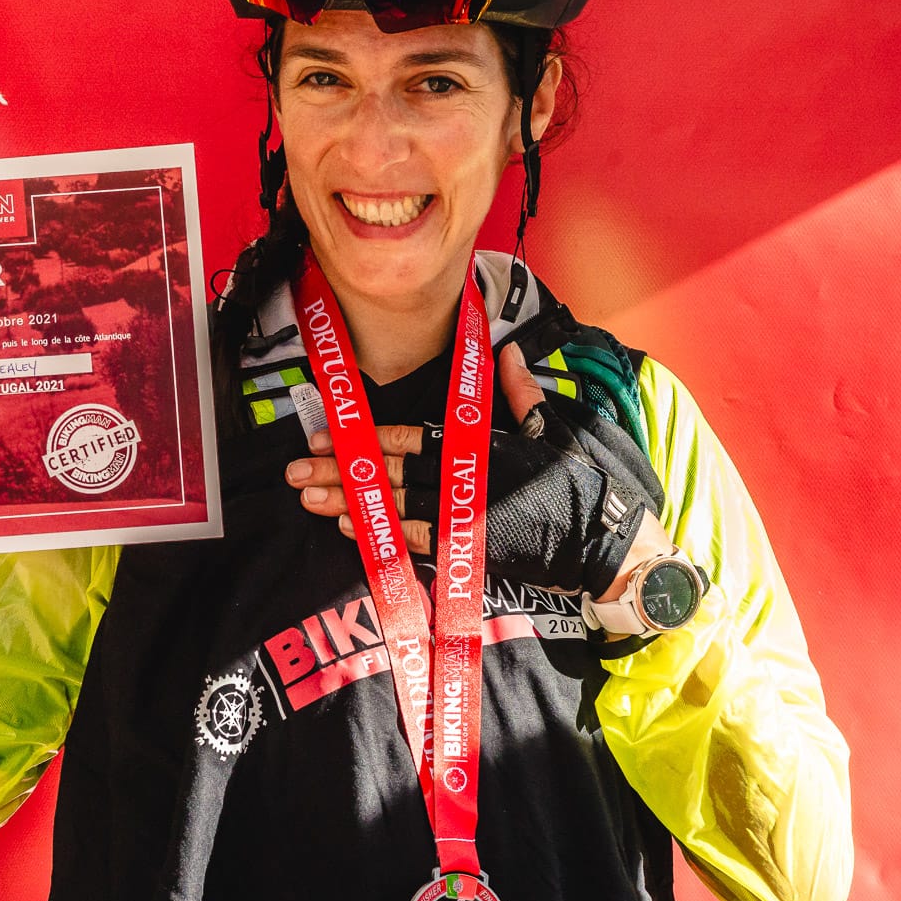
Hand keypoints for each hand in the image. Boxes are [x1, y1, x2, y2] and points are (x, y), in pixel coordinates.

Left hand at [285, 344, 663, 597]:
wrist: (605, 542)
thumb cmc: (579, 482)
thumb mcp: (552, 428)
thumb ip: (521, 392)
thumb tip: (505, 351)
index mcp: (482, 445)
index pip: (412, 437)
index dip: (366, 437)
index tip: (327, 432)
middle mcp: (467, 479)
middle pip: (390, 473)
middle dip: (339, 470)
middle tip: (295, 469)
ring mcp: (465, 516)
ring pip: (393, 507)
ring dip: (347, 503)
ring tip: (308, 498)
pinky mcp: (470, 549)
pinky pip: (415, 541)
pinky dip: (381, 534)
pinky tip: (348, 528)